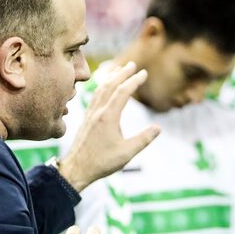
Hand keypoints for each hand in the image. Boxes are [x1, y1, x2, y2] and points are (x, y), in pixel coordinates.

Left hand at [60, 62, 159, 190]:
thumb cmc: (101, 162)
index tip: (144, 73)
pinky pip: (94, 97)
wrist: (76, 169)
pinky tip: (104, 89)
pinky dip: (102, 87)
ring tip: (119, 71)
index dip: (134, 81)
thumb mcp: (127, 153)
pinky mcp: (86, 119)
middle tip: (132, 64)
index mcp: (108, 117)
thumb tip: (158, 128)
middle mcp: (98, 111)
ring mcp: (90, 114)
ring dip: (111, 78)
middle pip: (110, 86)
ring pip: (100, 90)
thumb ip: (143, 139)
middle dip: (122, 73)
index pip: (123, 92)